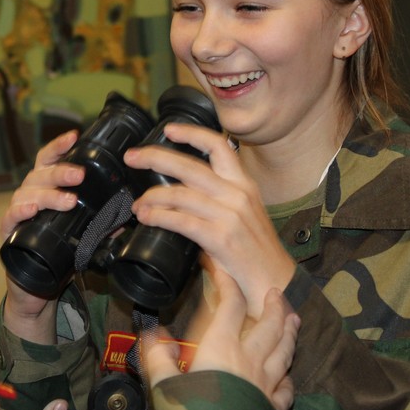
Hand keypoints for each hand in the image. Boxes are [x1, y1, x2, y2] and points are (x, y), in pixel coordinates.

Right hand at [0, 131, 83, 342]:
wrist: (35, 288)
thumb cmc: (58, 255)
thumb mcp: (83, 236)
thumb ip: (102, 224)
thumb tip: (128, 215)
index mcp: (46, 189)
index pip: (49, 161)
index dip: (60, 146)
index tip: (75, 135)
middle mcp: (29, 196)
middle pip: (40, 174)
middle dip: (60, 172)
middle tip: (79, 175)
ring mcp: (17, 214)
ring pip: (27, 193)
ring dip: (48, 194)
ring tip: (67, 200)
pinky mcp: (8, 234)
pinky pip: (10, 218)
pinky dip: (19, 211)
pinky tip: (30, 209)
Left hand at [123, 122, 295, 317]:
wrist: (277, 280)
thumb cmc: (256, 250)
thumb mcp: (243, 213)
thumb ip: (217, 198)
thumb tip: (179, 193)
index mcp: (244, 184)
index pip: (219, 145)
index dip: (191, 133)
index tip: (168, 129)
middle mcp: (237, 194)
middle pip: (189, 166)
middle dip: (155, 158)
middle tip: (132, 157)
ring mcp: (229, 215)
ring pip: (179, 194)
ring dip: (151, 198)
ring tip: (137, 205)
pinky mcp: (221, 238)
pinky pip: (181, 221)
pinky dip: (158, 217)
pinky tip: (147, 218)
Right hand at [142, 270, 298, 409]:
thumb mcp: (162, 383)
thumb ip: (158, 356)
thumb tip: (154, 338)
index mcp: (221, 347)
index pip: (230, 305)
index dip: (227, 283)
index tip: (221, 270)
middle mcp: (249, 359)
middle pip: (269, 324)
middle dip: (274, 305)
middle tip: (275, 293)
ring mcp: (265, 383)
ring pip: (284, 351)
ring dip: (289, 333)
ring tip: (293, 320)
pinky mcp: (272, 407)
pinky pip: (286, 389)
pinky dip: (288, 379)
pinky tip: (286, 376)